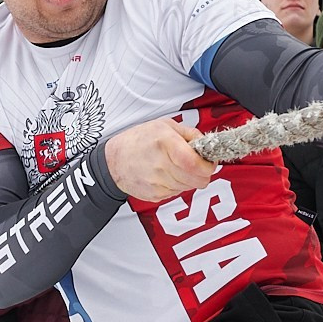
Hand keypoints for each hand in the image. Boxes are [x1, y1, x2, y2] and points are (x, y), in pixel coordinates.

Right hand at [103, 117, 217, 201]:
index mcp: (166, 144)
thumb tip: (205, 143)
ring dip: (189, 179)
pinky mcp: (155, 195)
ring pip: (189, 187)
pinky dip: (177, 185)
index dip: (208, 166)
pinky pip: (177, 193)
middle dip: (202, 173)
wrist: (113, 161)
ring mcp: (157, 183)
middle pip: (198, 180)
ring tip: (176, 167)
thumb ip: (188, 133)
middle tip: (196, 164)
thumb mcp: (164, 125)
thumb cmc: (137, 141)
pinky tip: (166, 174)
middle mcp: (161, 165)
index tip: (209, 161)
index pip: (196, 165)